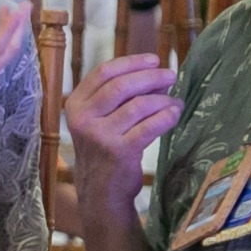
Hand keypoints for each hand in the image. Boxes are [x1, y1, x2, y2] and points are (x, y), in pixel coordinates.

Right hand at [66, 51, 180, 218]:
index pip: (103, 73)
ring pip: (138, 105)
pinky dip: (166, 117)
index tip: (154, 60)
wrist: (100, 190)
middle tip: (171, 76)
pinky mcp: (119, 151)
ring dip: (163, 100)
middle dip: (151, 77)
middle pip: (121, 85)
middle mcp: (83, 119)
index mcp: (76, 105)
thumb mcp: (99, 119)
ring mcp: (100, 136)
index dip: (131, 62)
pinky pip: (149, 127)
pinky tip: (174, 114)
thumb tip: (156, 74)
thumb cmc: (104, 148)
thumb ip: (118, 96)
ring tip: (175, 101)